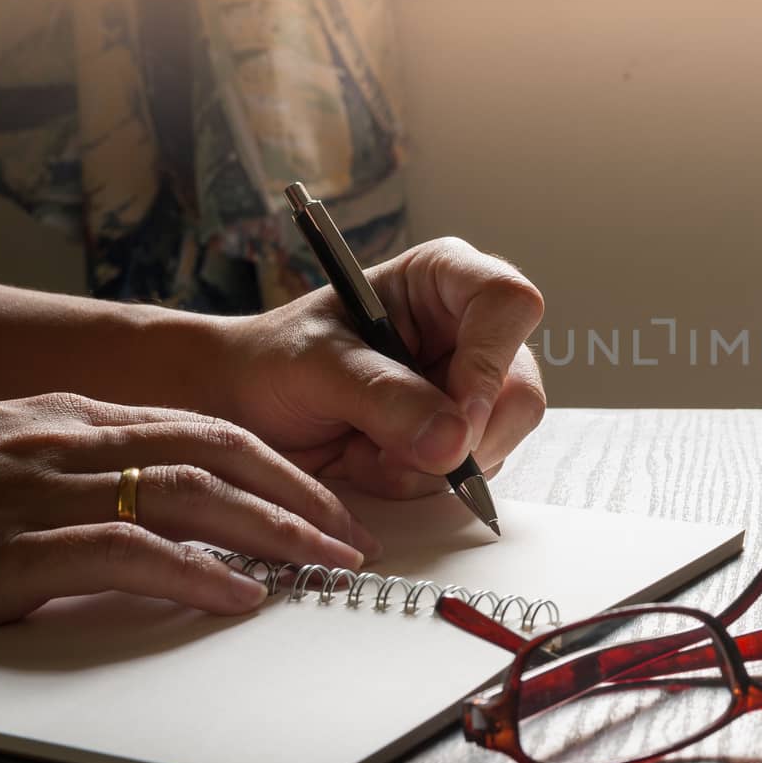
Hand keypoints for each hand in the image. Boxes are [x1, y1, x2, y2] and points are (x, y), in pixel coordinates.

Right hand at [0, 393, 375, 627]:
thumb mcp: (14, 464)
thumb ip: (89, 470)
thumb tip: (171, 507)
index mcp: (73, 417)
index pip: (205, 430)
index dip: (279, 468)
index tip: (328, 504)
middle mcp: (68, 440)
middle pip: (217, 452)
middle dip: (299, 495)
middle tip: (352, 539)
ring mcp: (40, 490)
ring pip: (189, 493)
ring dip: (272, 530)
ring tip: (325, 566)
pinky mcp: (12, 548)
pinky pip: (126, 553)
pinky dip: (193, 573)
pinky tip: (238, 596)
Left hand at [219, 238, 546, 499]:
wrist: (241, 409)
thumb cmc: (271, 362)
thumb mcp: (317, 369)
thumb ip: (385, 398)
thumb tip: (452, 442)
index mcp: (441, 280)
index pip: (508, 304)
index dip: (491, 362)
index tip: (455, 420)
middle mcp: (468, 330)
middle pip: (519, 386)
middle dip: (464, 435)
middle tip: (397, 455)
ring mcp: (469, 386)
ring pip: (502, 437)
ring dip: (433, 465)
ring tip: (366, 452)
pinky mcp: (460, 433)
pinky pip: (474, 470)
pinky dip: (421, 482)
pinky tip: (373, 463)